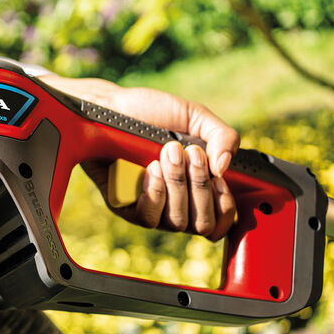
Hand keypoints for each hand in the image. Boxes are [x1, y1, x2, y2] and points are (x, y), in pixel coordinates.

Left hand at [39, 75, 238, 240]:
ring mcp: (150, 208)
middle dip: (200, 187)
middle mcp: (176, 203)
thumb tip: (224, 169)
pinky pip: (148, 217)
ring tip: (167, 152)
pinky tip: (151, 168)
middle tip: (190, 153)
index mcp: (197, 187)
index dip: (226, 208)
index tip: (220, 180)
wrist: (107, 109)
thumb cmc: (150, 113)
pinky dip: (155, 192)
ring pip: (177, 222)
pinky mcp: (125, 208)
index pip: (220, 221)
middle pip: (202, 224)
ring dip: (178, 185)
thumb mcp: (193, 116)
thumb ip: (222, 137)